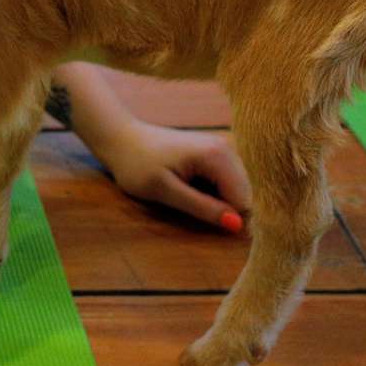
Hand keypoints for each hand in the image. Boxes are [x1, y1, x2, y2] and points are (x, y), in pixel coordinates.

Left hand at [103, 123, 250, 231]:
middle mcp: (226, 148)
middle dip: (224, 208)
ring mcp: (222, 148)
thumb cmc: (137, 165)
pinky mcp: (215, 152)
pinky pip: (226, 180)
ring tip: (186, 194)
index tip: (202, 220)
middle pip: (244, 193)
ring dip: (218, 200)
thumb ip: (203, 208)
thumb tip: (237, 226)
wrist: (121, 138)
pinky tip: (190, 187)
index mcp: (216, 155)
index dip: (229, 219)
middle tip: (188, 203)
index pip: (243, 199)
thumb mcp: (166, 192)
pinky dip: (212, 191)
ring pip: (236, 188)